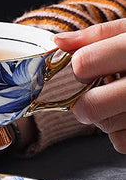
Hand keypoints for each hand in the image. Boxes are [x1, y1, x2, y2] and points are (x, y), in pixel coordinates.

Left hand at [55, 19, 125, 152]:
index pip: (83, 63)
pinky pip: (123, 143)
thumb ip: (99, 36)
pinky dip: (123, 133)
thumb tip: (59, 42)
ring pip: (107, 127)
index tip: (89, 66)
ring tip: (123, 102)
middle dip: (84, 105)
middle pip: (91, 106)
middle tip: (93, 97)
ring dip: (106, 119)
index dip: (81, 66)